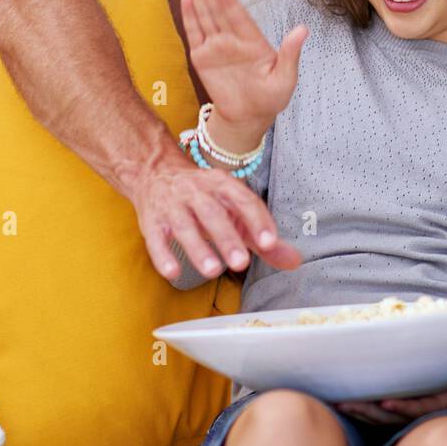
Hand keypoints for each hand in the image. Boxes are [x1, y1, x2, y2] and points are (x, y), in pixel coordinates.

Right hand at [131, 150, 302, 281]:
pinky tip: (173, 272)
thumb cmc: (203, 197)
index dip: (257, 220)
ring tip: (212, 270)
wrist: (156, 172)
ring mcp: (172, 206)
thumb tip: (294, 261)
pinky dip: (163, 256)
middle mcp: (197, 192)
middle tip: (241, 263)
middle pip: (213, 213)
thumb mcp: (235, 210)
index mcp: (222, 185)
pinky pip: (155, 238)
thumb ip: (262, 237)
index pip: (243, 200)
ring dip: (198, 248)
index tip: (269, 242)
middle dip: (227, 238)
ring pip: (185, 226)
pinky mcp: (151, 221)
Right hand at [181, 0, 307, 127]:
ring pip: (205, 16)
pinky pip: (194, 33)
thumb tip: (303, 29)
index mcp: (253, 41)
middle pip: (219, 10)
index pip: (238, 16)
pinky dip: (189, 16)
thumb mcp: (285, 79)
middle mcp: (233, 38)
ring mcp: (216, 46)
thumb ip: (290, 54)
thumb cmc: (270, 98)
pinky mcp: (201, 57)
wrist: (248, 118)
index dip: (229, 0)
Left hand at [336, 364, 446, 424]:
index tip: (385, 402)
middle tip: (345, 403)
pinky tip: (341, 401)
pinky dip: (360, 409)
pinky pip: (377, 414)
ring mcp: (410, 414)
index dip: (402, 408)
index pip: (419, 409)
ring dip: (359, 412)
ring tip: (337, 403)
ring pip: (380, 418)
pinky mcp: (401, 411)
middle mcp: (423, 414)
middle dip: (368, 412)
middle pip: (392, 417)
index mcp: (441, 406)